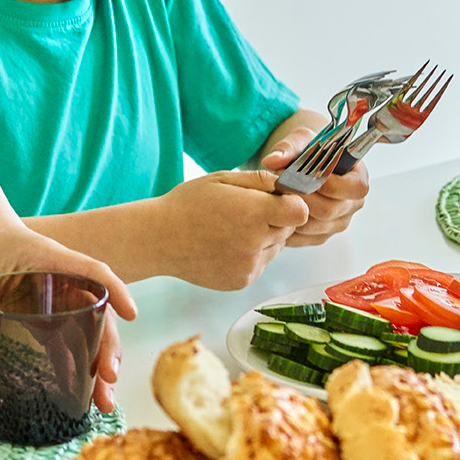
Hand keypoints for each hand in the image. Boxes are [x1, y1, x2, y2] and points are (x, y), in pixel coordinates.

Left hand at [0, 220, 138, 413]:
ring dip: (96, 370)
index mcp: (54, 261)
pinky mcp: (48, 317)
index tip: (130, 314)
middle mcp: (66, 282)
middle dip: (107, 351)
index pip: (93, 272)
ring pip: (87, 336)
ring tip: (102, 403)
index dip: (114, 290)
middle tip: (109, 382)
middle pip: (97, 316)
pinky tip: (79, 396)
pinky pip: (67, 343)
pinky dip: (75, 369)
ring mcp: (60, 301)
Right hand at [152, 171, 309, 291]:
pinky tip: (226, 245)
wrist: (159, 239)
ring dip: (263, 238)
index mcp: (253, 213)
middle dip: (275, 219)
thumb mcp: (224, 178)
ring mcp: (249, 266)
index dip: (290, 203)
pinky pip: (260, 263)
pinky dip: (250, 254)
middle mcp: (255, 243)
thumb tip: (289, 186)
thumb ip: (261, 180)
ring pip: (275, 247)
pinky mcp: (242, 281)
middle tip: (245, 213)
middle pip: (288, 229)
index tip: (275, 200)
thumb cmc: (189, 203)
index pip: (300, 212)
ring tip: (231, 230)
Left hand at [260, 125, 369, 244]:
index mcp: (357, 178)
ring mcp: (337, 222)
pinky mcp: (321, 235)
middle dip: (304, 198)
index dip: (333, 184)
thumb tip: (273, 160)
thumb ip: (289, 147)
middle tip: (283, 184)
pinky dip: (289, 226)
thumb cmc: (310, 151)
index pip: (356, 188)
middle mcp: (351, 204)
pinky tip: (277, 211)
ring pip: (315, 226)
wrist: (302, 166)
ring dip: (294, 212)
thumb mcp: (301, 140)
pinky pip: (304, 238)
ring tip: (277, 195)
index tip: (311, 175)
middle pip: (331, 210)